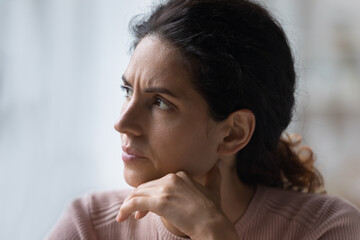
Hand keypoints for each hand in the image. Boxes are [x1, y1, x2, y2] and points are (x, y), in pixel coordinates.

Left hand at [116, 164, 237, 238]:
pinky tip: (122, 217)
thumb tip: (218, 164)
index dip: (150, 193)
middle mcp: (171, 178)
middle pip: (145, 187)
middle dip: (138, 199)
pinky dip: (125, 209)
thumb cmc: (213, 211)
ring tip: (125, 216)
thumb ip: (213, 176)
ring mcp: (165, 189)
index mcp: (180, 175)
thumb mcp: (214, 188)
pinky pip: (135, 202)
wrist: (212, 224)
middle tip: (137, 213)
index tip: (148, 206)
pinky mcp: (159, 202)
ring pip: (138, 193)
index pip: (157, 182)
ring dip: (129, 205)